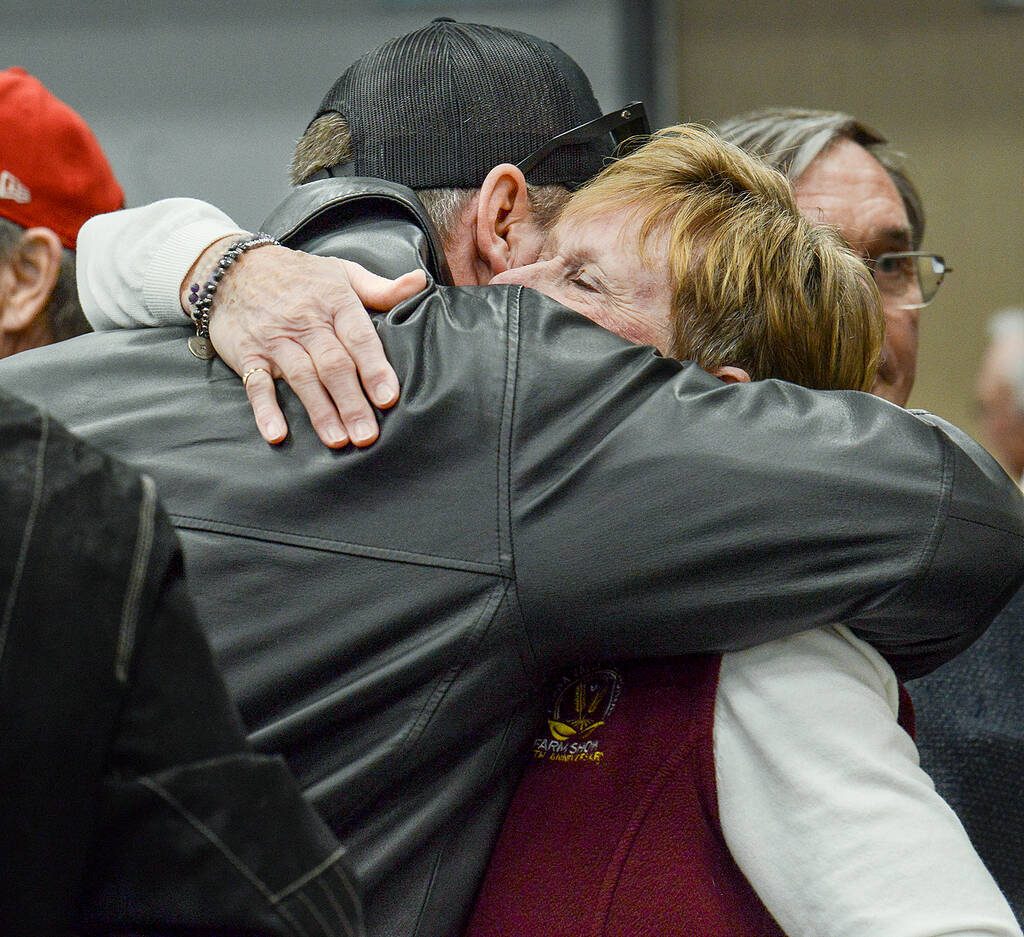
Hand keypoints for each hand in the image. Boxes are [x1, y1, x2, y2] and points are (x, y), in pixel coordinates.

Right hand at [186, 238, 425, 446]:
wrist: (231, 266)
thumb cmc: (297, 275)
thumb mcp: (342, 273)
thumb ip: (381, 288)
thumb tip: (420, 282)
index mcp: (335, 302)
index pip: (359, 339)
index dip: (374, 369)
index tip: (387, 398)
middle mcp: (306, 322)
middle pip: (333, 365)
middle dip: (352, 402)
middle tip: (367, 435)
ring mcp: (275, 340)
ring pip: (302, 378)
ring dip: (320, 411)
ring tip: (339, 440)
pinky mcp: (248, 354)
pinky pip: (256, 385)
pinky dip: (265, 410)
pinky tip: (277, 434)